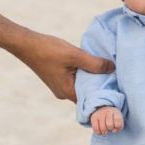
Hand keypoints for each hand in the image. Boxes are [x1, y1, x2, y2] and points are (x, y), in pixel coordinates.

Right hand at [0, 13, 114, 101]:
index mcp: (68, 92)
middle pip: (88, 94)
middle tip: (117, 79)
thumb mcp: (75, 55)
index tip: (118, 90)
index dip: (105, 96)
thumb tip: (113, 68)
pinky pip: (76, 81)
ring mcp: (61, 87)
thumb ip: (95, 63)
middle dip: (101, 87)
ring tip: (107, 72)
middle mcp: (64, 94)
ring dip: (92, 80)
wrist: (26, 44)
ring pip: (82, 87)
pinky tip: (92, 67)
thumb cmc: (48, 50)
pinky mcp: (59, 79)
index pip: (92, 101)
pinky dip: (84, 75)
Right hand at [91, 106, 123, 134]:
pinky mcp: (93, 117)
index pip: (118, 121)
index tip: (116, 125)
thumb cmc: (113, 118)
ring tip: (105, 131)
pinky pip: (96, 129)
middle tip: (109, 128)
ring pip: (102, 128)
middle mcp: (107, 112)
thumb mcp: (119, 121)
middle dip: (110, 129)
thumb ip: (119, 127)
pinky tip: (101, 132)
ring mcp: (100, 114)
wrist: (104, 109)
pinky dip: (99, 133)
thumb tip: (113, 131)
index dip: (117, 126)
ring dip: (105, 132)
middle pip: (110, 125)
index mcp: (115, 112)